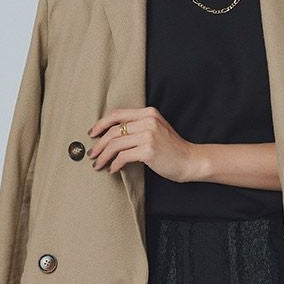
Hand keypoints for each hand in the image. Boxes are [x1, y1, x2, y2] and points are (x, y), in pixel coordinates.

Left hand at [87, 106, 202, 182]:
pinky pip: (123, 157)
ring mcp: (149, 135)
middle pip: (113, 130)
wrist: (190, 161)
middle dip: (99, 144)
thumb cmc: (172, 149)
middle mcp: (148, 121)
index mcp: (148, 113)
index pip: (117, 114)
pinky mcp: (148, 150)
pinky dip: (114, 164)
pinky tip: (112, 169)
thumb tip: (110, 135)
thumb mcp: (156, 130)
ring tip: (98, 164)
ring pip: (115, 144)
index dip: (101, 124)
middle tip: (92, 154)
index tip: (92, 134)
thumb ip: (138, 127)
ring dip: (103, 156)